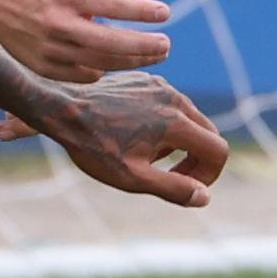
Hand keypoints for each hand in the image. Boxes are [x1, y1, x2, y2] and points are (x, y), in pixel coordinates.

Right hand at [0, 0, 170, 82]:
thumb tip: (135, 1)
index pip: (114, 5)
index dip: (142, 11)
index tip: (164, 13)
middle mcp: (58, 23)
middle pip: (112, 42)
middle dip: (145, 46)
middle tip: (165, 44)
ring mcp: (50, 48)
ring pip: (102, 64)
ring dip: (133, 61)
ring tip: (154, 55)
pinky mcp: (44, 66)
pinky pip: (84, 75)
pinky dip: (103, 69)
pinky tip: (115, 60)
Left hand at [10, 70, 227, 206]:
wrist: (59, 109)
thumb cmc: (92, 145)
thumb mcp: (132, 177)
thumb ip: (173, 188)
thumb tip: (204, 197)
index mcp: (175, 121)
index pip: (217, 151)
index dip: (209, 175)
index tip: (187, 187)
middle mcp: (173, 97)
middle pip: (208, 133)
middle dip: (198, 159)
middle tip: (173, 177)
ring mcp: (159, 85)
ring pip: (189, 118)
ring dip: (181, 142)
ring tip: (149, 158)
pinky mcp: (144, 79)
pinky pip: (168, 104)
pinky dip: (164, 123)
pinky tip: (136, 136)